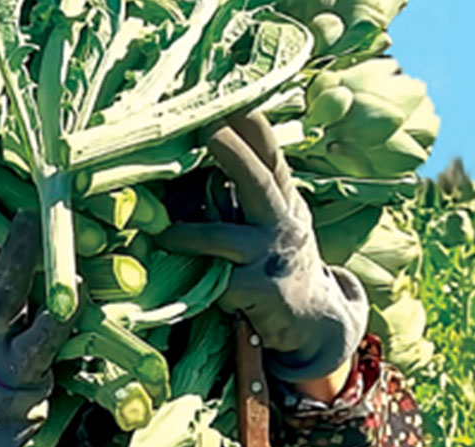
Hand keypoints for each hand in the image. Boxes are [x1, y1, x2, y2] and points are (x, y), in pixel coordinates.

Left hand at [159, 112, 368, 381]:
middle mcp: (283, 223)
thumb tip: (206, 146)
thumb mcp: (271, 221)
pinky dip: (200, 282)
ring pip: (225, 239)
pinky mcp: (262, 294)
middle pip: (260, 182)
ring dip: (189, 235)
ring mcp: (273, 258)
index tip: (232, 96)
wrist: (313, 322)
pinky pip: (221, 284)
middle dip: (235, 154)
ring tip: (160, 234)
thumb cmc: (275, 262)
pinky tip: (182, 284)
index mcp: (283, 201)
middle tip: (209, 126)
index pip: (270, 157)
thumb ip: (245, 192)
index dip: (252, 126)